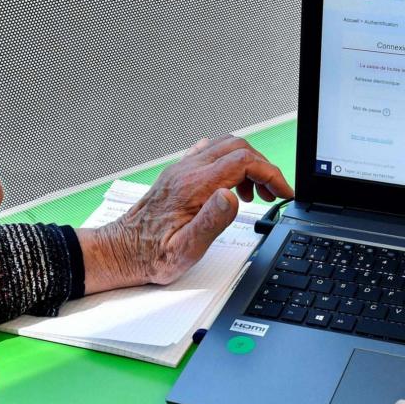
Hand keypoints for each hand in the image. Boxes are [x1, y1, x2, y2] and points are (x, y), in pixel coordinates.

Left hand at [76, 135, 291, 292]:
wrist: (121, 251)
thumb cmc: (150, 256)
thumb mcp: (184, 250)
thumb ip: (210, 222)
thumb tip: (231, 197)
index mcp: (193, 187)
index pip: (243, 162)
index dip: (270, 173)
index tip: (283, 191)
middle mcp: (186, 171)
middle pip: (237, 148)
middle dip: (263, 167)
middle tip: (273, 194)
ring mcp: (181, 170)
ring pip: (225, 147)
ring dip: (247, 165)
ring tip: (254, 195)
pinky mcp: (178, 175)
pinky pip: (209, 154)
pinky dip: (229, 163)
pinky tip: (231, 186)